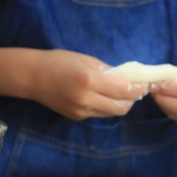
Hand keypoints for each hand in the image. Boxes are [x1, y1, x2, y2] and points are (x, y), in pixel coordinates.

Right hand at [27, 49, 148, 120]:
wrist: (31, 77)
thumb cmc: (59, 62)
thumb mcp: (86, 60)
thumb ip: (108, 71)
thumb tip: (128, 78)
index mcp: (89, 80)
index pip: (123, 90)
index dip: (138, 89)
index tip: (145, 85)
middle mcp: (85, 99)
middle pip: (121, 107)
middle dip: (132, 100)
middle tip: (135, 90)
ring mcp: (80, 110)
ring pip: (111, 113)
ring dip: (120, 104)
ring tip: (121, 93)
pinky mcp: (76, 117)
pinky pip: (99, 114)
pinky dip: (106, 106)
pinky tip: (103, 96)